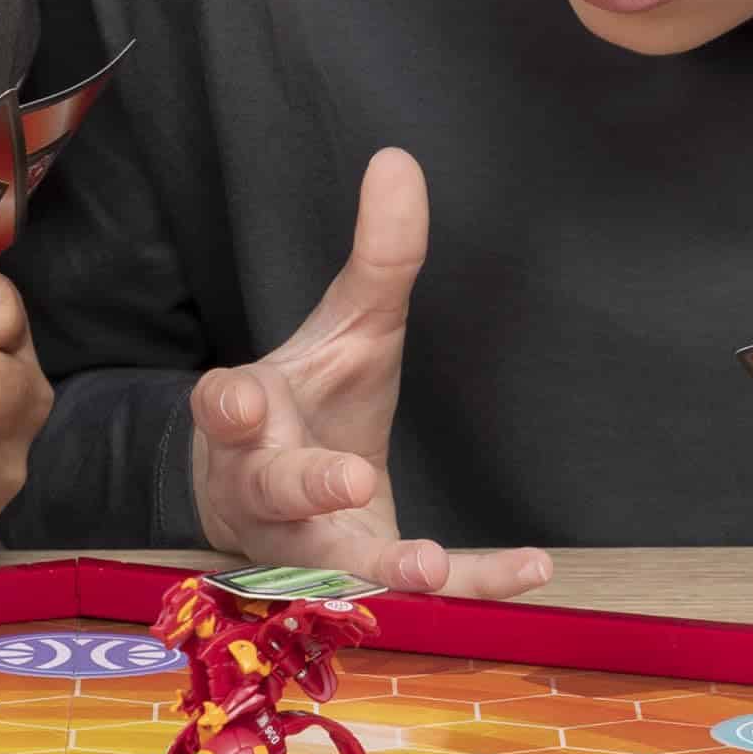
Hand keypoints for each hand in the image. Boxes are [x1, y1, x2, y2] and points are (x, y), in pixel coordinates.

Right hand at [191, 148, 550, 600]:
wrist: (273, 502)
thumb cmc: (314, 400)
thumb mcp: (346, 324)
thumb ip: (376, 255)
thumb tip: (399, 159)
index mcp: (245, 420)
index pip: (221, 409)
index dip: (225, 406)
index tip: (235, 401)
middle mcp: (263, 489)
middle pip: (273, 491)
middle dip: (306, 486)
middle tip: (348, 478)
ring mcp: (305, 549)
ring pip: (328, 564)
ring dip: (376, 566)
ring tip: (425, 566)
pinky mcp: (360, 583)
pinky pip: (413, 594)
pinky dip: (472, 586)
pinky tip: (531, 570)